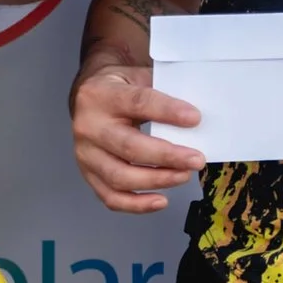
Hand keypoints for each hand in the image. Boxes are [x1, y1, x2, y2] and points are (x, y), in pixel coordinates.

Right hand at [71, 61, 203, 213]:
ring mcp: (85, 154)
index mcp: (101, 95)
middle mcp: (89, 126)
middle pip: (129, 147)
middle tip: (196, 160)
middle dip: (167, 156)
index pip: (137, 103)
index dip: (167, 112)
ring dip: (157, 180)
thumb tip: (196, 118)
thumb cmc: (121, 89)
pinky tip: (161, 200)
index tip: (195, 119)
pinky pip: (111, 197)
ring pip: (120, 177)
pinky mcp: (88, 174)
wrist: (89, 99)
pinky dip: (138, 204)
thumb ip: (162, 93)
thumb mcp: (138, 77)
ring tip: (183, 175)